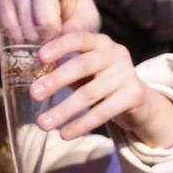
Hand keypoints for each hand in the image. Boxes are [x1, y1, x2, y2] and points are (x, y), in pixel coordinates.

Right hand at [0, 0, 100, 44]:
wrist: (47, 22)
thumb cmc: (73, 18)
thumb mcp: (85, 22)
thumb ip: (80, 28)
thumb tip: (65, 35)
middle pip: (42, 0)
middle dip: (50, 27)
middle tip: (54, 38)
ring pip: (23, 12)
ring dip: (33, 35)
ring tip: (42, 43)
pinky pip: (7, 20)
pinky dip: (16, 36)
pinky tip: (25, 42)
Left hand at [30, 30, 172, 144]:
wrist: (139, 100)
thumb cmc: (102, 80)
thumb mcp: (85, 69)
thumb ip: (64, 65)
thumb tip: (33, 71)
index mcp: (100, 42)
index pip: (78, 38)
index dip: (59, 46)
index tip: (40, 58)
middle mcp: (116, 53)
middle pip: (82, 66)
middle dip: (55, 80)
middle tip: (33, 94)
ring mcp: (127, 73)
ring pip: (90, 93)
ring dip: (64, 110)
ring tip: (43, 123)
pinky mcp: (134, 95)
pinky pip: (103, 112)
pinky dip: (82, 124)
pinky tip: (65, 134)